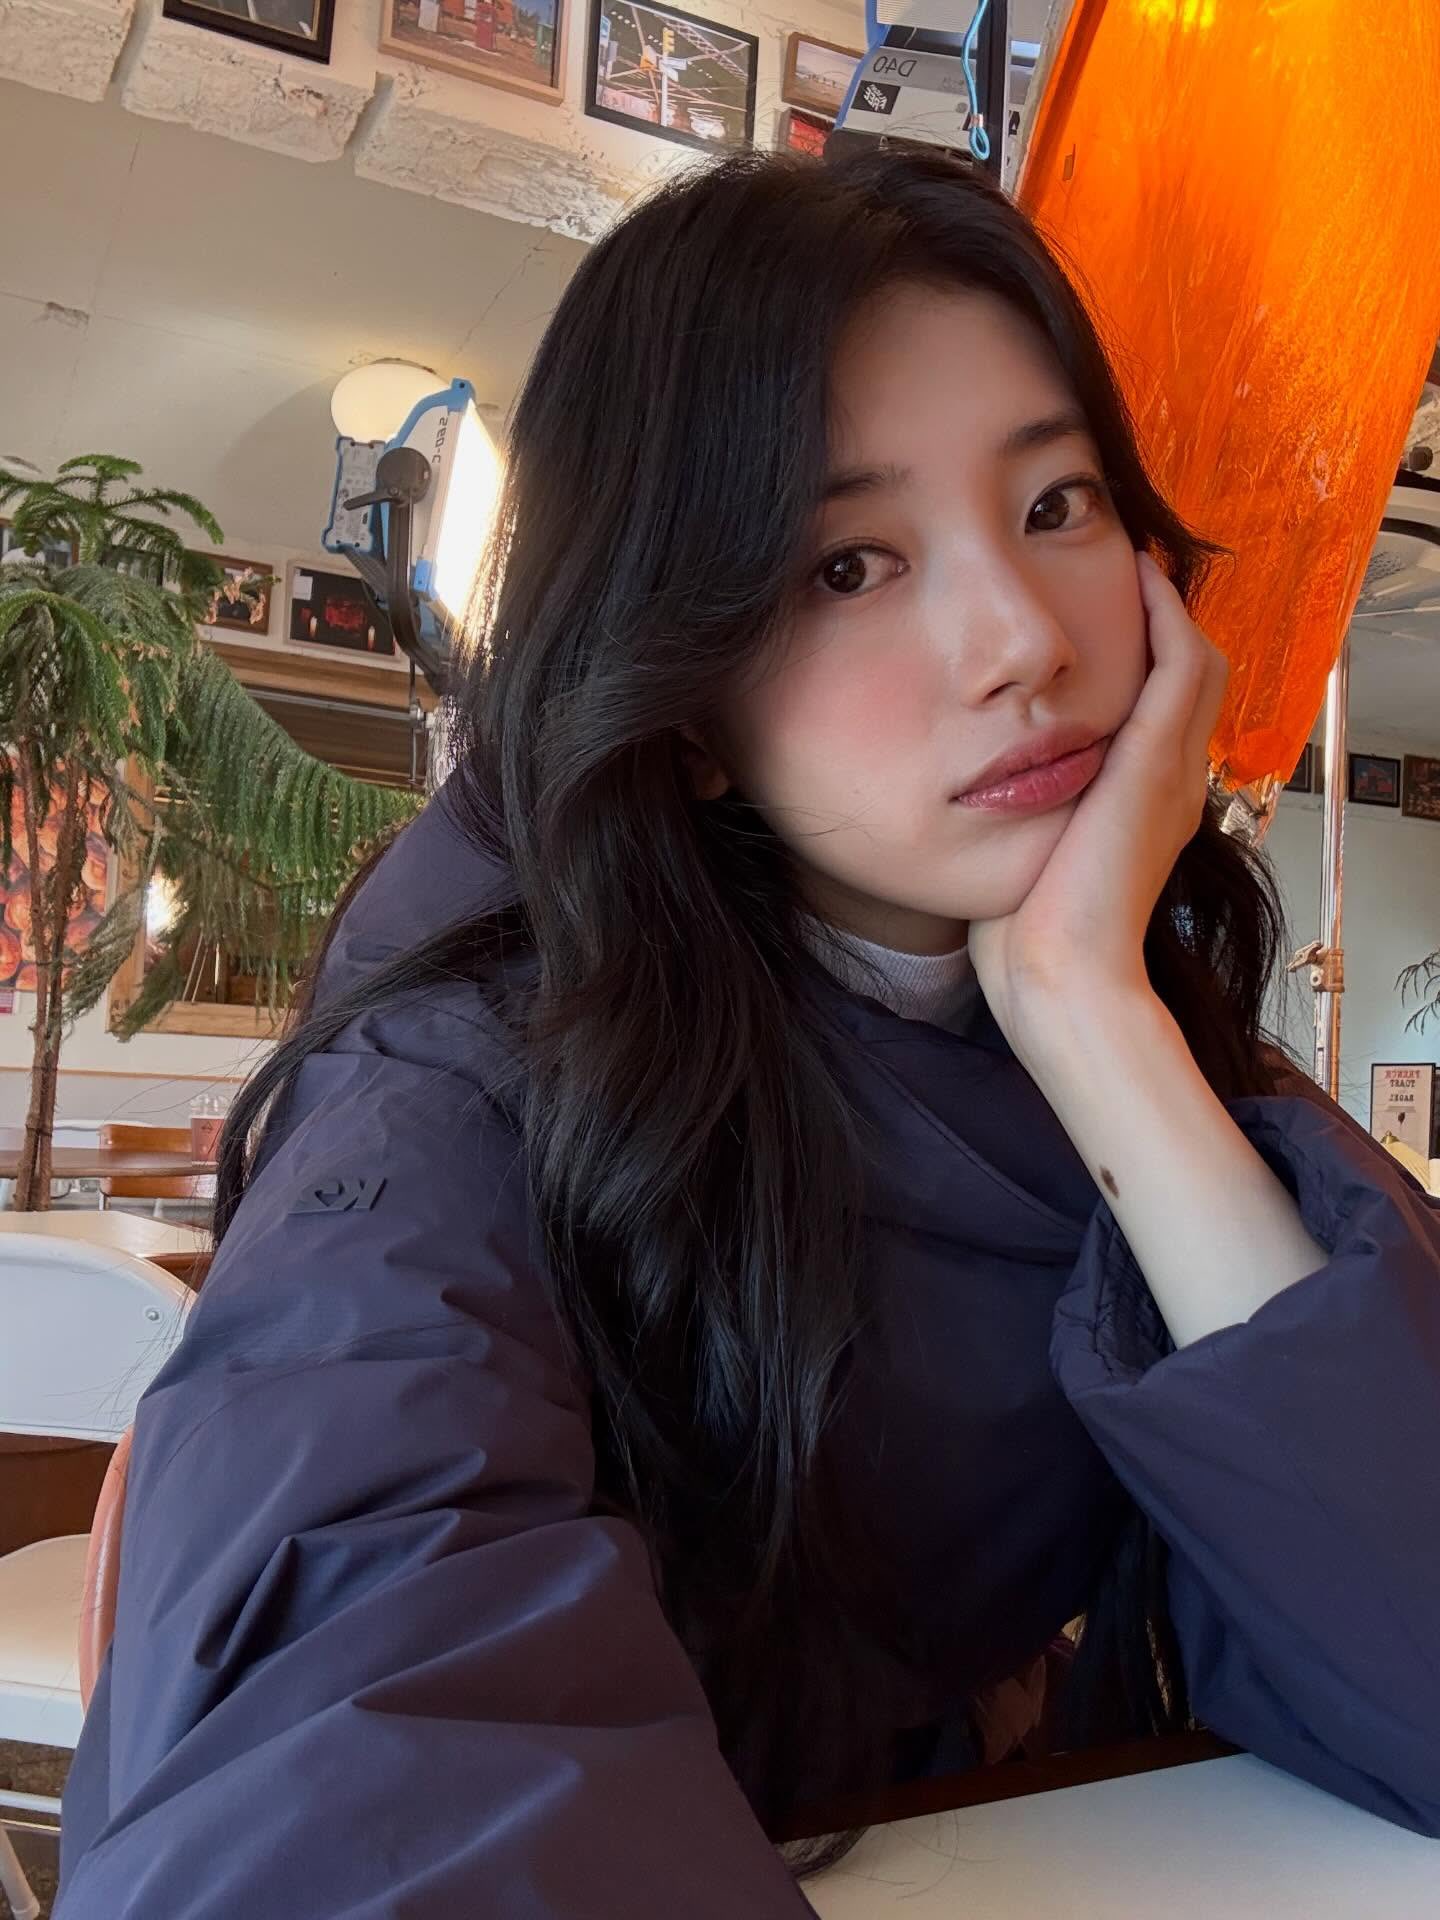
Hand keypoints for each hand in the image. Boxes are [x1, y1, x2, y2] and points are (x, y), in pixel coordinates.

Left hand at [968, 552, 1228, 1070]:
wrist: (1061, 976)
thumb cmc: (1027, 936)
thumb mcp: (1026, 860)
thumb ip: (1018, 820)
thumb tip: (967, 795)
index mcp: (1146, 809)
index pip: (1165, 715)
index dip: (1146, 661)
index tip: (1103, 619)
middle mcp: (1173, 786)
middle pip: (1191, 679)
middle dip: (1164, 622)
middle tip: (1130, 573)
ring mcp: (1173, 776)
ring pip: (1196, 665)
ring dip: (1169, 609)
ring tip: (1137, 563)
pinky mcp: (1156, 767)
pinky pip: (1181, 669)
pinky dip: (1168, 618)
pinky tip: (1139, 578)